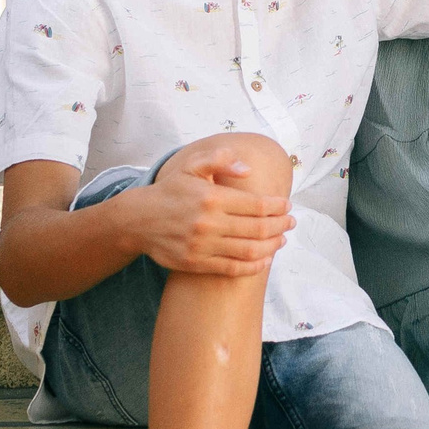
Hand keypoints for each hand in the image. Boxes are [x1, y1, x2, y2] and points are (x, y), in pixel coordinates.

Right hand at [129, 154, 295, 275]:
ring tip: (281, 240)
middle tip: (291, 223)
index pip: (257, 205)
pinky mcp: (196, 263)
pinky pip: (233, 268)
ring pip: (250, 250)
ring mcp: (203, 246)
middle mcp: (209, 223)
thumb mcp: (190, 166)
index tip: (288, 206)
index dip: (278, 207)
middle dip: (281, 226)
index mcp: (212, 197)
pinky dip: (254, 266)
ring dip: (272, 246)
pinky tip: (264, 259)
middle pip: (259, 228)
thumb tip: (247, 168)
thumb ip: (219, 159)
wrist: (138, 220)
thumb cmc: (170, 191)